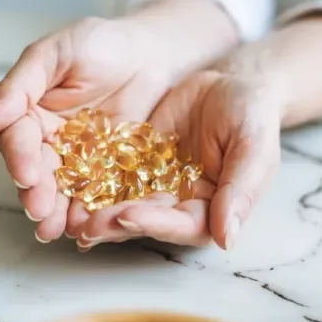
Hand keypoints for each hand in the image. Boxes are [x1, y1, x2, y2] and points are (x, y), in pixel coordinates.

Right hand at [0, 0, 238, 243]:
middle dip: (36, 192)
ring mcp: (79, 158)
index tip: (25, 174)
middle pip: (37, 171)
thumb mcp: (55, 54)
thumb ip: (20, 86)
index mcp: (30, 112)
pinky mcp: (107, 171)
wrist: (152, 53)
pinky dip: (91, 211)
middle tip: (39, 211)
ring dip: (57, 211)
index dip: (19, 157)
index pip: (18, 138)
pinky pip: (97, 193)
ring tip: (57, 231)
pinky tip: (88, 229)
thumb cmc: (100, 44)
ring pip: (63, 189)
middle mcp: (49, 140)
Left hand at [74, 70, 282, 250]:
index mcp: (211, 209)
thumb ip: (241, 190)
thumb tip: (228, 238)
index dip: (154, 223)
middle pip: (145, 220)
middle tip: (85, 225)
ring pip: (122, 202)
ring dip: (96, 211)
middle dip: (115, 223)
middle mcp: (178, 203)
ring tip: (68, 215)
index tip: (127, 216)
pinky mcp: (135, 162)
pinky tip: (69, 183)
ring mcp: (154, 184)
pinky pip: (111, 173)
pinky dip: (91, 180)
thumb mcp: (253, 147)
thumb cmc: (252, 116)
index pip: (182, 225)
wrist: (231, 83)